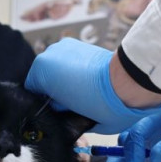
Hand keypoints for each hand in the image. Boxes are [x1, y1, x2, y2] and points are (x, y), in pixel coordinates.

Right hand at [24, 38, 160, 133]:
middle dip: (54, 92)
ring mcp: (63, 47)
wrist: (127, 83)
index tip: (59, 113)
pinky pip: (67, 62)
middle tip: (71, 105)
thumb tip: (58, 107)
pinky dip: (73, 71)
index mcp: (41, 73)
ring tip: (80, 93)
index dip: (46, 106)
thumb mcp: (72, 117)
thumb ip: (58, 110)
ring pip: (55, 70)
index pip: (33, 93)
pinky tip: (85, 82)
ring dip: (64, 81)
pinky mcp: (77, 44)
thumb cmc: (101, 103)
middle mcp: (48, 55)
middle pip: (43, 79)